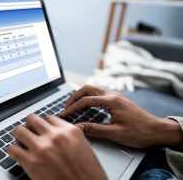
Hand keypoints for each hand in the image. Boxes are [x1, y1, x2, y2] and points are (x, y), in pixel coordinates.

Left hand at [8, 114, 106, 179]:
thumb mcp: (85, 149)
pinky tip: (17, 155)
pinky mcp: (31, 162)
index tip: (41, 130)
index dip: (44, 125)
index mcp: (70, 131)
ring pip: (19, 130)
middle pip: (32, 119)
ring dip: (19, 136)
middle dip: (30, 126)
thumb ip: (70, 138)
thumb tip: (60, 134)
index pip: (49, 118)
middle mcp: (55, 136)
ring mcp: (42, 148)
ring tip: (21, 143)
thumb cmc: (89, 176)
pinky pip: (13, 149)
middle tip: (30, 134)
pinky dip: (13, 151)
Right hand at [62, 85, 182, 147]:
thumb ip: (94, 129)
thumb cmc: (139, 132)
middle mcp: (112, 95)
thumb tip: (78, 127)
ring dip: (81, 96)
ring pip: (93, 89)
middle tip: (66, 108)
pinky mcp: (117, 99)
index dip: (73, 108)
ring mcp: (115, 96)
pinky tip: (86, 107)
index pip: (86, 100)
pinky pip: (98, 93)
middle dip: (74, 97)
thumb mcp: (115, 134)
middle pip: (87, 88)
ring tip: (73, 106)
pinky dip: (88, 97)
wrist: (157, 130)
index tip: (65, 114)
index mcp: (111, 101)